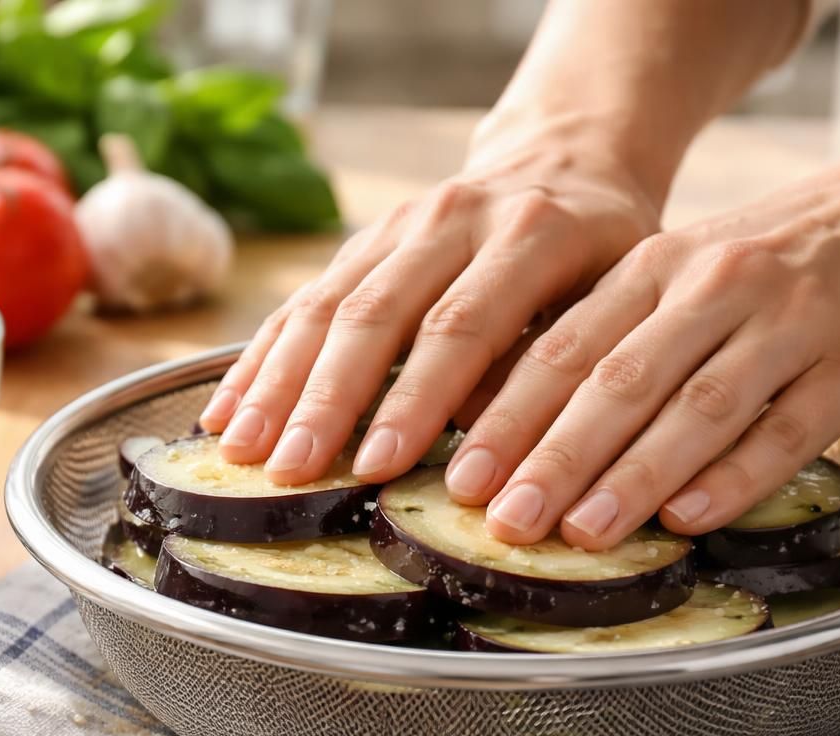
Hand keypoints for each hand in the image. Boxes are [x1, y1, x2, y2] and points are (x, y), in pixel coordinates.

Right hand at [196, 114, 662, 483]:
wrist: (568, 161)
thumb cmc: (605, 255)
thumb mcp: (614, 301)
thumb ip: (555, 368)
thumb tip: (482, 452)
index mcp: (531, 233)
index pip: (461, 324)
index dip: (415, 399)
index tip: (378, 468)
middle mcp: (452, 220)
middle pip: (375, 314)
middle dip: (325, 400)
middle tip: (292, 470)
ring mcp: (398, 227)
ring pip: (325, 305)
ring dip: (277, 385)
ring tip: (241, 453)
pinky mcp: (362, 245)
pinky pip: (302, 302)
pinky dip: (260, 360)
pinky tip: (225, 412)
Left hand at [454, 157, 839, 548]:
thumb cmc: (771, 260)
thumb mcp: (678, 274)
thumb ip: (609, 338)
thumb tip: (511, 427)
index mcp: (654, 268)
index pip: (564, 349)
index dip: (508, 418)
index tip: (463, 479)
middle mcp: (713, 289)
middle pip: (619, 382)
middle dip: (556, 458)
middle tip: (506, 520)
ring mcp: (786, 326)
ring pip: (697, 407)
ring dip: (635, 476)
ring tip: (583, 533)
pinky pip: (786, 429)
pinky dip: (734, 476)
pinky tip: (689, 517)